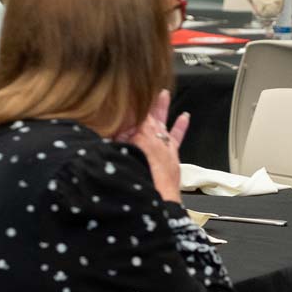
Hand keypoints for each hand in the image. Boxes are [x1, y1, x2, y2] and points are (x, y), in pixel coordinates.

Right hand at [124, 89, 189, 203]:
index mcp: (138, 136)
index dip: (130, 105)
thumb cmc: (141, 184)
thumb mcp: (119, 158)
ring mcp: (164, 145)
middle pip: (147, 116)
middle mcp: (152, 138)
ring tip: (163, 94)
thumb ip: (113, 143)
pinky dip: (181, 126)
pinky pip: (177, 136)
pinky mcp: (172, 154)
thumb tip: (106, 135)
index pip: (134, 114)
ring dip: (162, 108)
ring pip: (162, 122)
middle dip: (145, 103)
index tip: (125, 94)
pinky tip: (185, 117)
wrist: (159, 202)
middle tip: (142, 89)